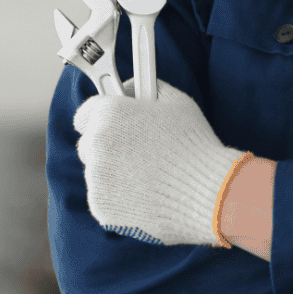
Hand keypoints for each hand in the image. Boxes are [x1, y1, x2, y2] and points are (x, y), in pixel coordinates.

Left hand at [74, 77, 246, 247]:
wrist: (208, 192)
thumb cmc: (195, 144)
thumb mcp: (175, 101)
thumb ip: (145, 87)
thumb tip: (127, 88)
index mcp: (108, 113)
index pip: (84, 115)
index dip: (100, 121)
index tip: (112, 128)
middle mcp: (94, 143)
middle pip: (87, 145)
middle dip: (106, 148)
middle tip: (137, 154)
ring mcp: (95, 177)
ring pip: (97, 174)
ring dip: (114, 175)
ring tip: (149, 177)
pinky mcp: (100, 206)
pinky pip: (103, 199)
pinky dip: (118, 199)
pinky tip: (145, 195)